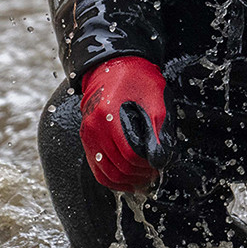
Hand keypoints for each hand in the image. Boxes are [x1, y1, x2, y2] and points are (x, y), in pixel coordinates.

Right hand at [78, 55, 170, 190]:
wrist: (114, 66)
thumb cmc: (137, 81)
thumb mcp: (155, 102)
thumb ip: (158, 133)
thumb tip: (160, 161)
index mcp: (110, 115)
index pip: (132, 154)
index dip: (149, 164)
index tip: (159, 165)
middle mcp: (94, 127)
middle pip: (120, 167)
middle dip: (140, 175)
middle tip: (154, 174)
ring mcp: (87, 134)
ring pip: (107, 174)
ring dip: (128, 181)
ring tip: (144, 178)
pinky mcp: (86, 139)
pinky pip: (97, 170)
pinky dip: (113, 180)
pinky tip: (128, 180)